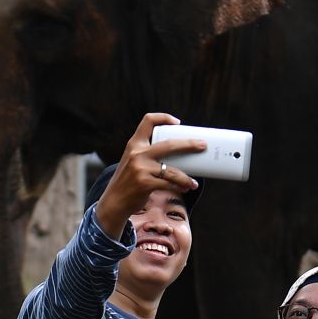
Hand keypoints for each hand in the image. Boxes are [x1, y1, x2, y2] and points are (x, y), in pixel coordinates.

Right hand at [94, 112, 204, 234]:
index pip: (148, 121)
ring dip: (186, 177)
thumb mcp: (133, 161)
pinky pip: (169, 184)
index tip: (178, 122)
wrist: (114, 201)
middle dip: (189, 144)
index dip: (164, 118)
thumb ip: (148, 154)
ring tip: (193, 183)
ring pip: (173, 170)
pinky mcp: (145, 184)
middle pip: (169, 144)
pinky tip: (186, 188)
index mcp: (134, 144)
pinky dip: (180, 187)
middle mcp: (137, 154)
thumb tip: (178, 152)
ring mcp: (141, 169)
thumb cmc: (129, 180)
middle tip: (203, 145)